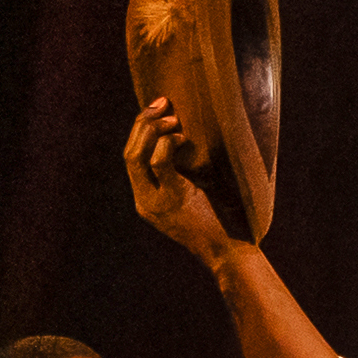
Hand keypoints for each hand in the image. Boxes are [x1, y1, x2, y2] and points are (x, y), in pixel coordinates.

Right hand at [126, 98, 233, 265]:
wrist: (229, 253)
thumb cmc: (221, 224)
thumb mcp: (194, 198)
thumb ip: (181, 176)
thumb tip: (185, 138)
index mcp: (146, 200)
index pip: (131, 159)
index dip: (139, 132)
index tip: (156, 111)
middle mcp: (144, 201)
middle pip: (128, 154)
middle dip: (142, 124)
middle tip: (162, 103)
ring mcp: (155, 202)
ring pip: (136, 156)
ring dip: (152, 130)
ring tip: (172, 117)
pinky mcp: (172, 200)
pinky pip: (160, 163)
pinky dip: (168, 144)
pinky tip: (182, 136)